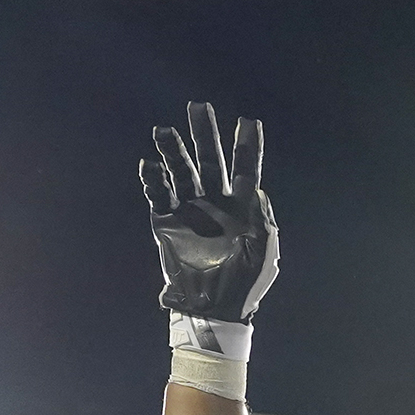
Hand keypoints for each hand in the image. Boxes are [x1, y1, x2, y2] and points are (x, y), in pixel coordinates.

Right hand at [142, 102, 278, 322]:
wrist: (215, 307)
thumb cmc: (246, 282)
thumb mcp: (264, 247)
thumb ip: (262, 215)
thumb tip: (255, 187)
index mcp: (241, 206)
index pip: (245, 168)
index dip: (247, 145)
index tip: (248, 121)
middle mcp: (214, 202)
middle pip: (209, 159)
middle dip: (204, 134)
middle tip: (199, 106)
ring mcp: (189, 210)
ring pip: (181, 171)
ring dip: (173, 151)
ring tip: (164, 131)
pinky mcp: (166, 222)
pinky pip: (158, 194)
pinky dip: (152, 179)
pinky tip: (150, 166)